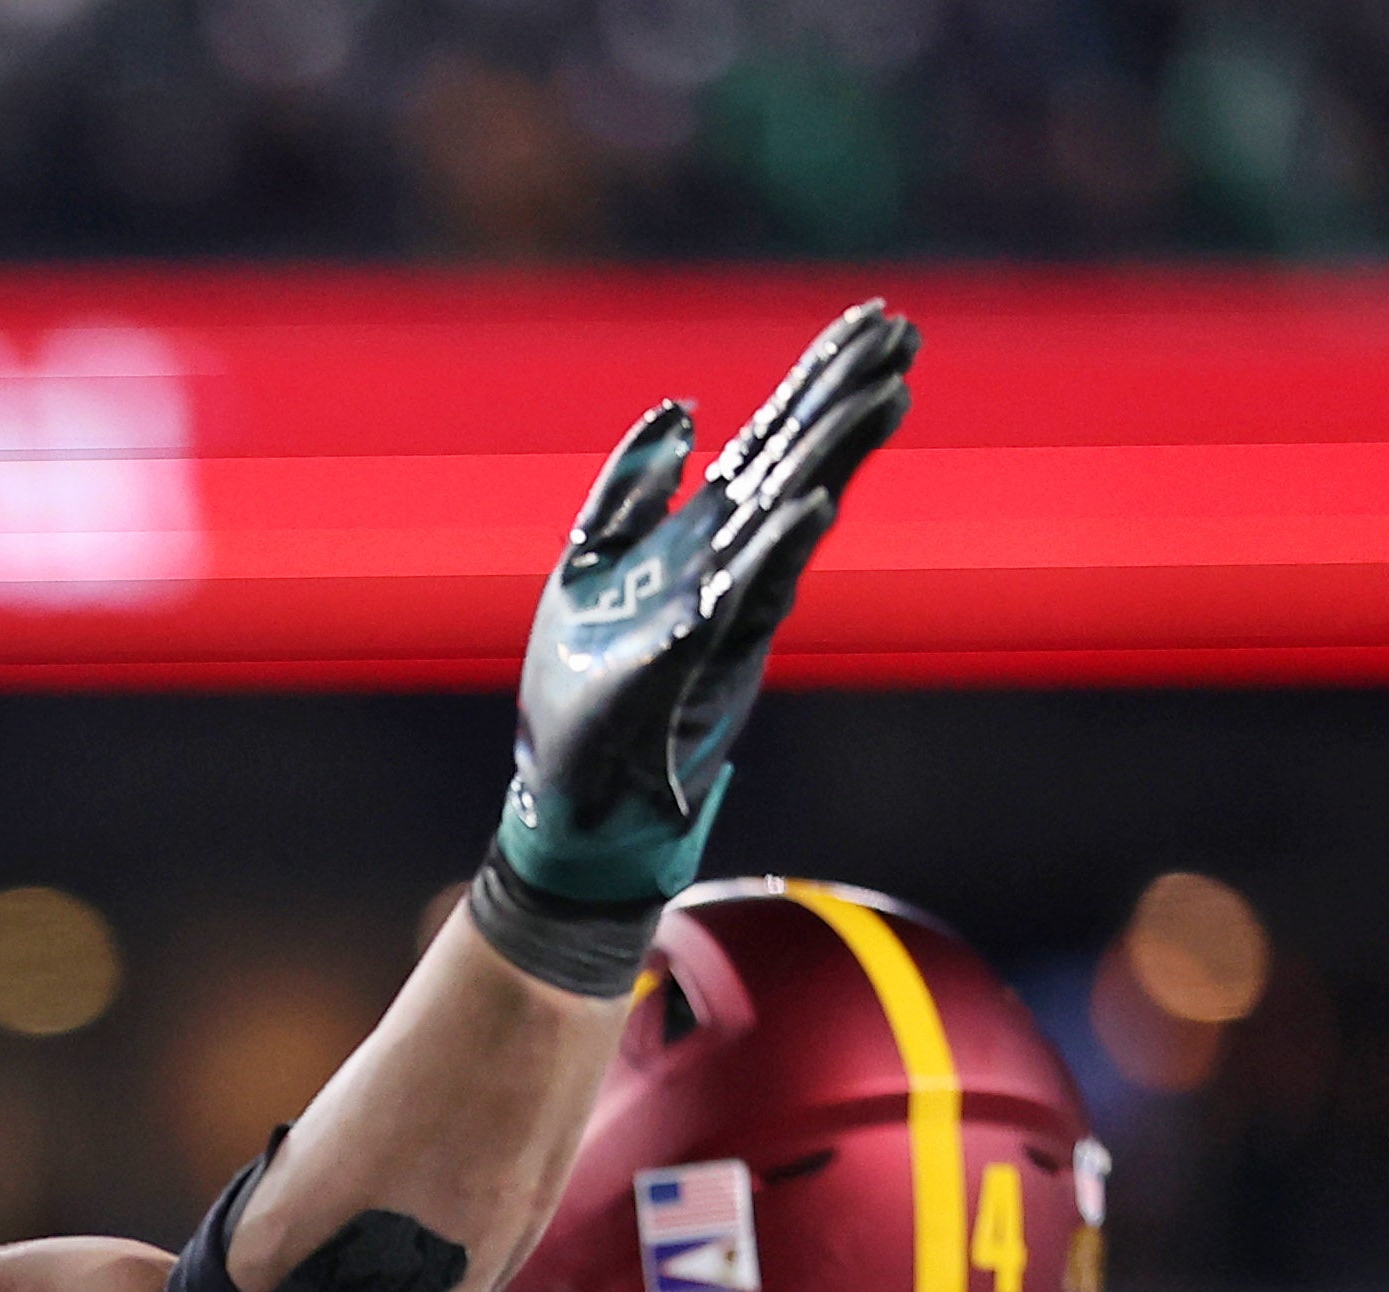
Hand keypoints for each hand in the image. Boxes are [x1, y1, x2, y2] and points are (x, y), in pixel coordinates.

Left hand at [493, 300, 916, 912]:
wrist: (571, 795)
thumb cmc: (582, 692)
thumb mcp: (589, 568)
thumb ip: (632, 491)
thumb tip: (683, 409)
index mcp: (702, 534)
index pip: (774, 437)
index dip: (818, 376)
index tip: (873, 314)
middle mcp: (729, 561)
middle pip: (800, 459)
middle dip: (846, 394)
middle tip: (903, 328)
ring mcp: (727, 607)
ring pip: (791, 515)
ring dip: (834, 454)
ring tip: (888, 388)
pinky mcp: (704, 659)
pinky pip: (747, 597)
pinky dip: (777, 551)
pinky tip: (810, 504)